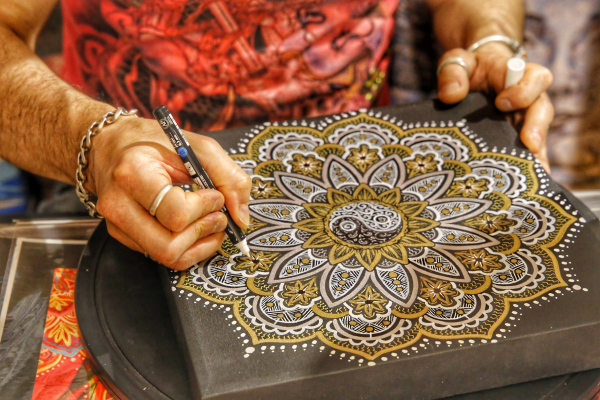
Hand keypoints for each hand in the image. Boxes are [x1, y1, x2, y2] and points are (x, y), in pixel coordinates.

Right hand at [88, 116, 250, 269]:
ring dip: (199, 244)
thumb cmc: (153, 142)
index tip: (215, 195)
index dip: (205, 208)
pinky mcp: (121, 236)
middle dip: (204, 232)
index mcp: (133, 174)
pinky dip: (188, 248)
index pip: (176, 213)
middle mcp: (118, 205)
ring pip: (167, 256)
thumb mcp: (197, 145)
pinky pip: (161, 256)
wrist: (109, 145)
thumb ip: (227, 176)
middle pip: (169, 245)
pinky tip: (196, 228)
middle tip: (219, 216)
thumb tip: (241, 218)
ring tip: (211, 222)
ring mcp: (116, 224)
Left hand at [436, 43, 553, 171]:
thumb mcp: (457, 62)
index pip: (535, 78)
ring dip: (536, 154)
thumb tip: (451, 96)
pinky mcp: (519, 137)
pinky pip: (530, 153)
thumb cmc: (470, 69)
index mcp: (516, 74)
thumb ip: (453, 72)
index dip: (523, 91)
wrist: (476, 77)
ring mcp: (526, 119)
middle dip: (537, 129)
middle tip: (529, 145)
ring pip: (539, 136)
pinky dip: (528, 167)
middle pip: (542, 111)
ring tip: (531, 173)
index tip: (501, 103)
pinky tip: (526, 183)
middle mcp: (529, 97)